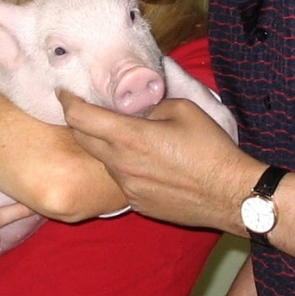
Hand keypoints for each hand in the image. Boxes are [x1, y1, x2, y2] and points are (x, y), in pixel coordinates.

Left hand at [59, 91, 254, 232]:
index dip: (67, 101)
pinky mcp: (137, 204)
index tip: (64, 91)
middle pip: (83, 139)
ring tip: (128, 137)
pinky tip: (148, 163)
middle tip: (86, 109)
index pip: (80, 117)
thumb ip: (151, 106)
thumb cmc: (210, 150)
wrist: (230, 195)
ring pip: (103, 160)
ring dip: (106, 146)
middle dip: (79, 122)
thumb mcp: (183, 110)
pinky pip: (122, 179)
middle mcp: (121, 164)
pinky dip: (126, 167)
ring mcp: (127, 187)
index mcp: (129, 137)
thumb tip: (139, 108)